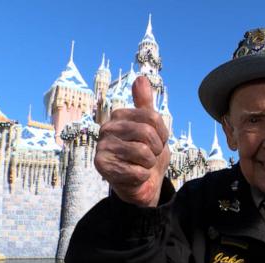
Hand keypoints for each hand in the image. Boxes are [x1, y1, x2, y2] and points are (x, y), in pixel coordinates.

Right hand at [95, 76, 169, 206]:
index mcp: (118, 116)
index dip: (162, 134)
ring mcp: (102, 147)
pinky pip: (138, 171)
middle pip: (147, 133)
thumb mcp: (152, 129)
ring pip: (143, 153)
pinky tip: (135, 176)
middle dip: (156, 149)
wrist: (143, 183)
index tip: (157, 142)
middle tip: (149, 156)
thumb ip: (146, 106)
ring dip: (149, 164)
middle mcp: (106, 129)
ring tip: (142, 165)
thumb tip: (141, 78)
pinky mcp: (102, 167)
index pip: (152, 117)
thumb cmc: (147, 155)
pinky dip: (143, 177)